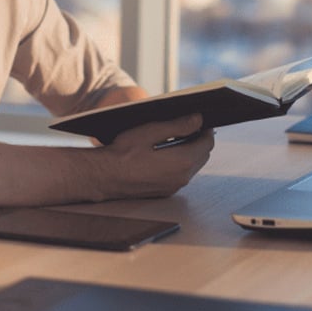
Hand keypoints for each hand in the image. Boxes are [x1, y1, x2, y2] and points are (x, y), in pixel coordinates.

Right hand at [100, 113, 214, 199]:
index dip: (205, 129)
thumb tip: (198, 119)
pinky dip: (179, 163)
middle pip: (202, 156)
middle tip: (188, 126)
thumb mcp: (151, 131)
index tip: (200, 119)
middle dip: (199, 140)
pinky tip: (165, 153)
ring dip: (189, 152)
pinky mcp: (164, 192)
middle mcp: (182, 178)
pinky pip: (180, 175)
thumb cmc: (123, 152)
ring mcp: (173, 187)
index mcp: (182, 162)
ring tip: (176, 137)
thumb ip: (178, 125)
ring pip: (192, 167)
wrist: (104, 176)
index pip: (207, 143)